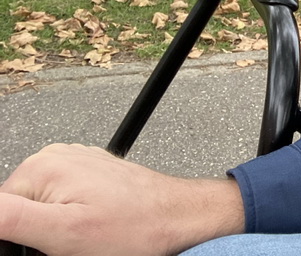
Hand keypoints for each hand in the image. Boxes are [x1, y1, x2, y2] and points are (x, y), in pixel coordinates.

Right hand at [0, 144, 244, 255]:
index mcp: (39, 169)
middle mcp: (54, 159)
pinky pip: (63, 204)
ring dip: (54, 233)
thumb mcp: (62, 232)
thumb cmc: (133, 227)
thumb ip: (11, 217)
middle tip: (69, 246)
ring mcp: (74, 165)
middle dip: (37, 238)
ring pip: (42, 212)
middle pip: (19, 213)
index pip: (1, 214)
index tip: (48, 247)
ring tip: (87, 237)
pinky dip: (71, 222)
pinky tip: (95, 229)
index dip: (20, 242)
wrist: (178, 217)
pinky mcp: (89, 175)